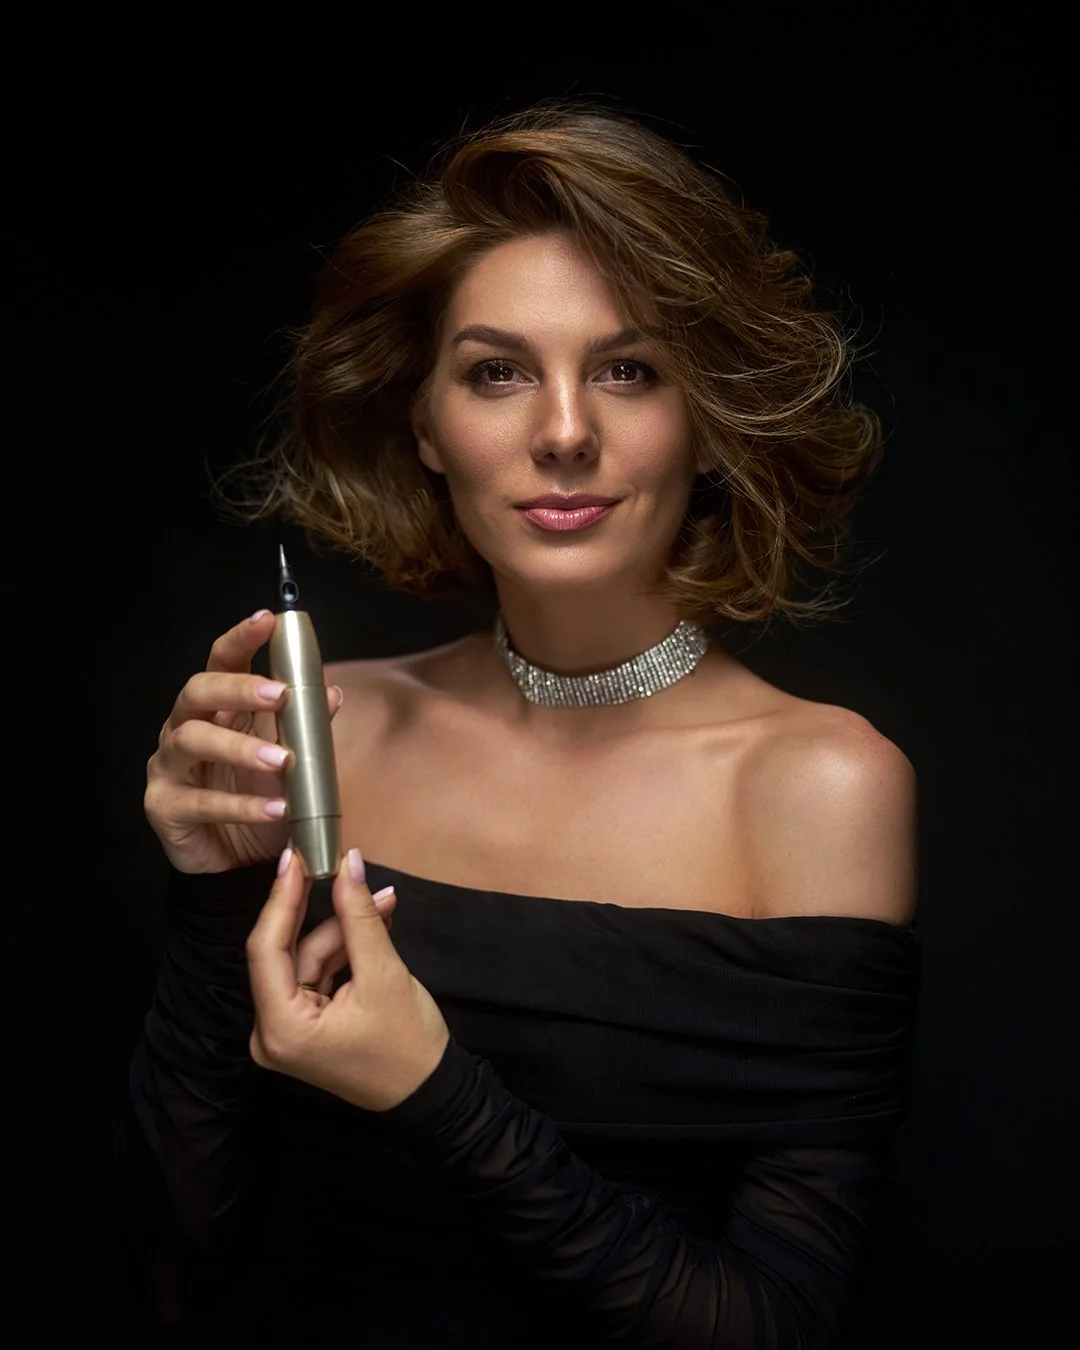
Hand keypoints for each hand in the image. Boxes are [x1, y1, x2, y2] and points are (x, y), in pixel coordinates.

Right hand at [144, 610, 344, 873]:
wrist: (237, 863)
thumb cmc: (260, 800)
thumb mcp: (291, 762)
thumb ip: (307, 728)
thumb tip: (331, 693)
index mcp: (218, 709)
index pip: (222, 661)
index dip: (241, 638)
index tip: (267, 620)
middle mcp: (185, 728)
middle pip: (198, 691)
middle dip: (238, 688)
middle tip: (278, 694)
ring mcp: (170, 767)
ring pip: (192, 741)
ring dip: (241, 749)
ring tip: (282, 762)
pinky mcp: (165, 807)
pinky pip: (201, 802)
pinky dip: (240, 805)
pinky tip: (274, 808)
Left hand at [246, 847, 450, 1112]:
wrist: (431, 1093)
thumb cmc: (408, 1044)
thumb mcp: (383, 973)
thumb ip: (358, 915)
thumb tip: (348, 863)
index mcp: (280, 1028)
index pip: (266, 949)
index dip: (280, 898)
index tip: (295, 857)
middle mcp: (270, 1033)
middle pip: (289, 954)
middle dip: (328, 915)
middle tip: (346, 871)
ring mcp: (285, 1033)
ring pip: (307, 961)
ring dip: (345, 932)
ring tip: (384, 906)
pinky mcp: (303, 1028)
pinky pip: (317, 976)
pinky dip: (344, 952)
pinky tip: (374, 928)